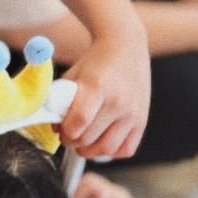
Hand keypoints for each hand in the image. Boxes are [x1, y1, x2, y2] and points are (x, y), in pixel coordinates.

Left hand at [62, 26, 151, 159]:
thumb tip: (55, 127)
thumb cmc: (96, 61)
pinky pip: (126, 149)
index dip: (66, 132)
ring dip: (90, 151)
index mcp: (97, 87)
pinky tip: (103, 141)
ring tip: (84, 142)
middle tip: (70, 135)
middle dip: (74, 142)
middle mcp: (118, 101)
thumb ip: (61, 100)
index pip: (78, 122)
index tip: (62, 129)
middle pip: (90, 138)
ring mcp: (132, 112)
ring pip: (107, 148)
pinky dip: (112, 152)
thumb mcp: (73, 75)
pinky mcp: (142, 120)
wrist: (125, 46)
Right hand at [72, 175, 155, 197]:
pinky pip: (94, 193)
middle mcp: (117, 193)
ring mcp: (114, 197)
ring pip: (92, 186)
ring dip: (79, 192)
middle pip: (92, 181)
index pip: (94, 183)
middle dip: (77, 189)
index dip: (79, 190)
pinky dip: (84, 196)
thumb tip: (100, 192)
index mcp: (119, 196)